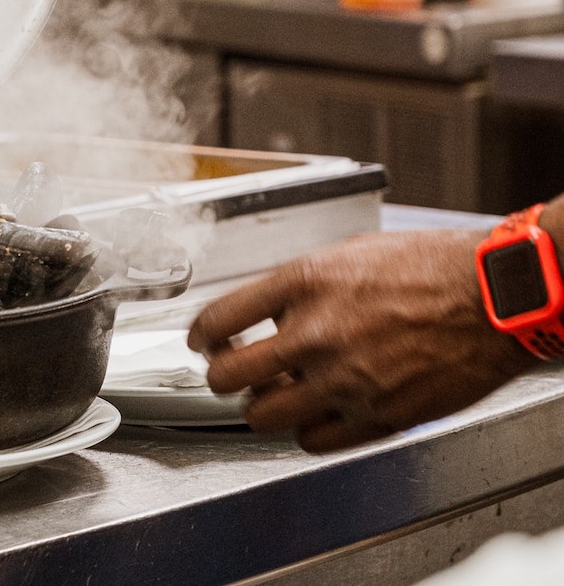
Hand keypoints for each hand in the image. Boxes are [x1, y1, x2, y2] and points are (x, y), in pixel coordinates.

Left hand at [186, 230, 534, 452]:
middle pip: (228, 376)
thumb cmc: (433, 267)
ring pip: (263, 417)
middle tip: (225, 370)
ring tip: (270, 393)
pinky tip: (313, 412)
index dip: (199, 334)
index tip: (200, 340)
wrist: (495, 296)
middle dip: (218, 375)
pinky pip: (314, 440)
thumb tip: (268, 305)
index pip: (218, 318)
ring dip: (260, 406)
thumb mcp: (348, 253)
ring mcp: (344, 380)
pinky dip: (305, 430)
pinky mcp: (376, 416)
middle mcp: (316, 334)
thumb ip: (301, 285)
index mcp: (304, 284)